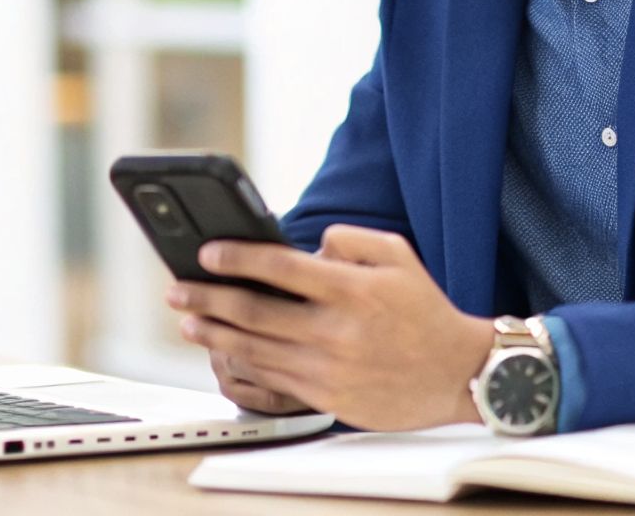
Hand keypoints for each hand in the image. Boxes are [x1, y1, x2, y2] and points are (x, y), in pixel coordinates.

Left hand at [165, 224, 496, 430]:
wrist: (457, 373)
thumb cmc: (424, 310)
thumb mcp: (398, 256)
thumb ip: (350, 239)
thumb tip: (309, 245)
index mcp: (352, 289)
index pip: (280, 267)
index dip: (236, 258)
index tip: (207, 253)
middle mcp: (336, 330)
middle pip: (254, 311)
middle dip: (207, 297)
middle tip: (177, 289)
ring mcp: (329, 366)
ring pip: (253, 348)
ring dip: (213, 332)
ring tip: (188, 320)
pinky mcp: (327, 396)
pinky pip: (270, 378)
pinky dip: (239, 362)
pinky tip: (222, 350)